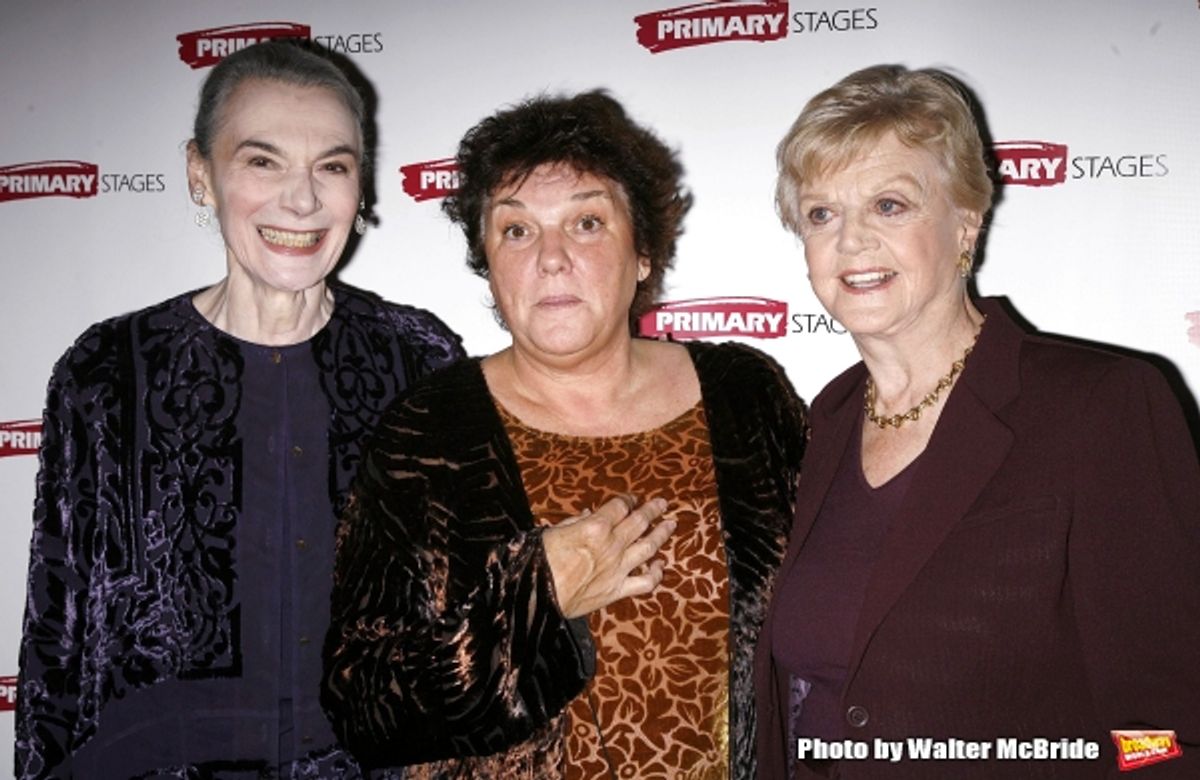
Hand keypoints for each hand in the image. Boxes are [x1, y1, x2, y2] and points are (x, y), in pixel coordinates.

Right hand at [541, 495, 674, 618]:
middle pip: (640, 522)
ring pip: (649, 547)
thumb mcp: (554, 531)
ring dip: (662, 534)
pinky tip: (660, 566)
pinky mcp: (618, 590)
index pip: (620, 506)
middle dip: (652, 510)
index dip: (628, 499)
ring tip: (670, 525)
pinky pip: (646, 582)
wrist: (539, 596)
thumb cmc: (540, 562)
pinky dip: (657, 574)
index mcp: (595, 527)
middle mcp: (611, 545)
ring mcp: (618, 568)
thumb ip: (576, 521)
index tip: (632, 498)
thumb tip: (589, 513)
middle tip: (662, 504)